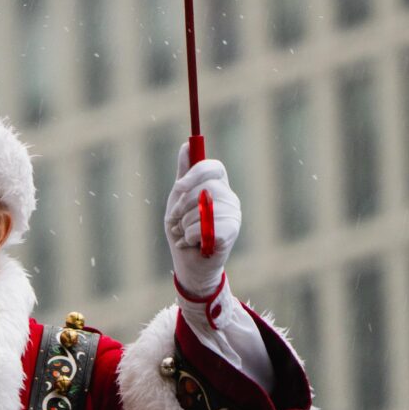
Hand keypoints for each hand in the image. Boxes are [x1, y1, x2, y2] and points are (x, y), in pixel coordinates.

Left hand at [164, 143, 240, 298]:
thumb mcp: (178, 200)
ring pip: (201, 209)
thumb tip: (186, 145)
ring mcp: (233, 215)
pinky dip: (190, 237)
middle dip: (182, 205)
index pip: (213, 167)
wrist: (190, 264)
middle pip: (204, 187)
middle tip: (175, 218)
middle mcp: (229, 197)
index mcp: (218, 186)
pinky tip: (192, 243)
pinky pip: (204, 227)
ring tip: (186, 233)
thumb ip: (183, 174)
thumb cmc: (183, 229)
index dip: (194, 174)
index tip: (179, 186)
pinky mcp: (231, 233)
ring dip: (184, 225)